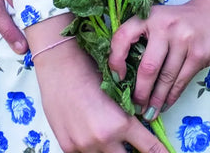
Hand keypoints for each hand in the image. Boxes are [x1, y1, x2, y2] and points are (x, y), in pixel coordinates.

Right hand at [33, 38, 167, 152]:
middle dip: (132, 151)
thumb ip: (127, 114)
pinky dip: (92, 147)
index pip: (148, 148)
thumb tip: (139, 125)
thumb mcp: (117, 92)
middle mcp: (103, 139)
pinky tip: (91, 133)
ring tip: (109, 132)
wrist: (60, 65)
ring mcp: (84, 146)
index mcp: (120, 123)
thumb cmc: (90, 70)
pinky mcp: (68, 147)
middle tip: (134, 143)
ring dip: (112, 149)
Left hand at [108, 0, 209, 117]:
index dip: (115, 60)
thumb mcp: (160, 19)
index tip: (117, 78)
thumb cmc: (182, 20)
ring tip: (149, 112)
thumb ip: (144, 39)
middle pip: (147, 67)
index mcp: (150, 16)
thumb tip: (125, 75)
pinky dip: (171, 97)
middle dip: (140, 92)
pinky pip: (181, 81)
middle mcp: (166, 26)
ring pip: (165, 78)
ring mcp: (184, 39)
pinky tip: (165, 105)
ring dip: (156, 100)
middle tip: (135, 106)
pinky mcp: (199, 53)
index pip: (123, 36)